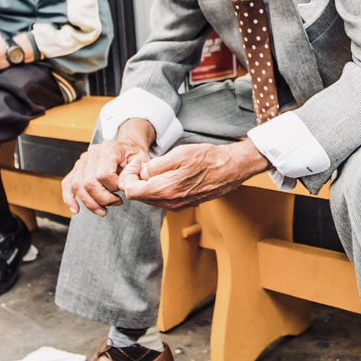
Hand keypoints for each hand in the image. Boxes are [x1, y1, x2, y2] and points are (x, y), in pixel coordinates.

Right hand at [61, 119, 154, 216]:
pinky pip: (68, 183)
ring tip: (103, 211)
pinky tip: (76, 210)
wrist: (128, 147)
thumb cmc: (135, 156)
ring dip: (90, 203)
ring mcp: (83, 160)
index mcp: (109, 148)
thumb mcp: (142, 162)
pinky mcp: (77, 168)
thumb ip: (134, 173)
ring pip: (77, 186)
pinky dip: (69, 198)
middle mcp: (93, 152)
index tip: (123, 190)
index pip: (103, 174)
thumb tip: (123, 186)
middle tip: (117, 203)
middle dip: (103, 199)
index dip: (113, 187)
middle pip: (89, 182)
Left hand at [121, 139, 267, 210]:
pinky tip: (166, 175)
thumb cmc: (207, 158)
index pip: (132, 191)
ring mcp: (177, 206)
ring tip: (156, 168)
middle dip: (136, 180)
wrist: (231, 168)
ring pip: (150, 198)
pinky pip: (162, 199)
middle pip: (140, 196)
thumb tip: (142, 173)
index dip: (128, 176)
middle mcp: (170, 203)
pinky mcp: (183, 204)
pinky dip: (157, 188)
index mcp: (165, 190)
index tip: (137, 164)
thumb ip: (155, 166)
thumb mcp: (177, 155)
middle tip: (144, 164)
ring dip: (147, 184)